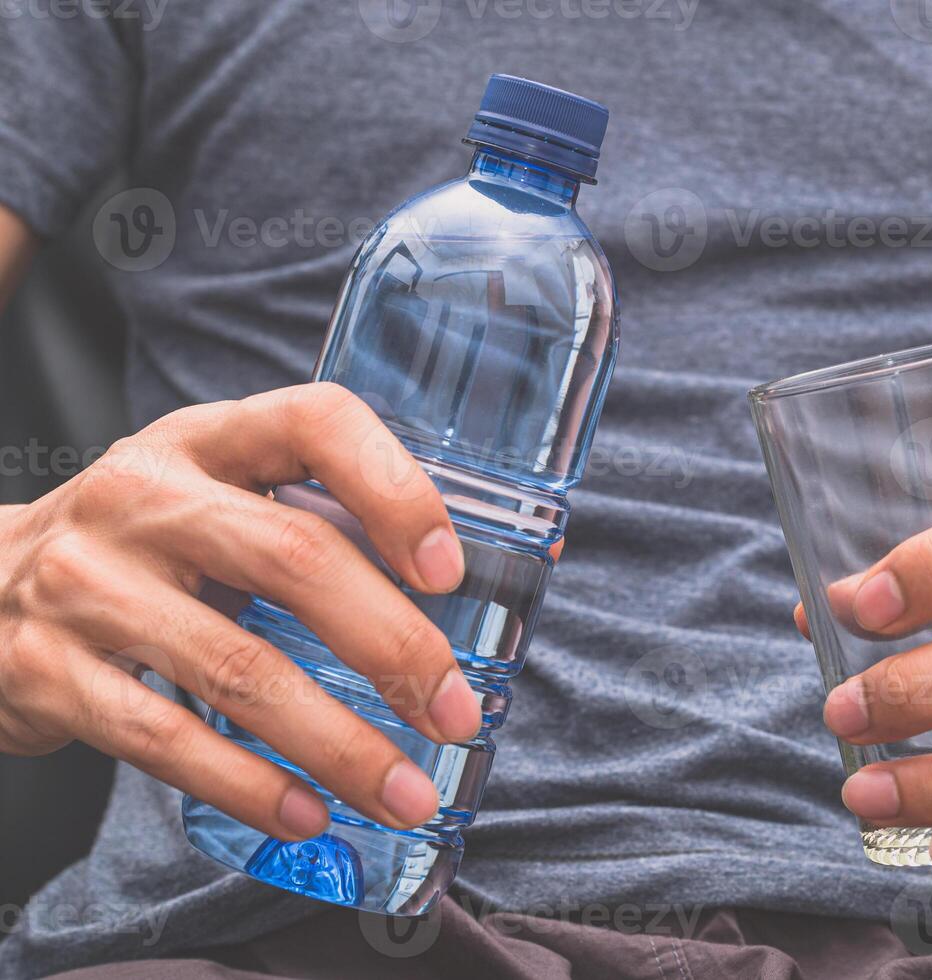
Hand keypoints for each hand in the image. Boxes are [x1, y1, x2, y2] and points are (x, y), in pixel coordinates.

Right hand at [0, 383, 483, 840]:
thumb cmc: (150, 546)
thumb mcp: (224, 499)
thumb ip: (333, 522)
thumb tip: (512, 566)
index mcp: (209, 440)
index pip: (316, 421)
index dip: (396, 487)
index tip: (452, 568)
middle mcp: (145, 495)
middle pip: (294, 559)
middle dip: (394, 645)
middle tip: (456, 712)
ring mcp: (88, 582)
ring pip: (236, 668)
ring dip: (339, 744)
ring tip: (406, 791)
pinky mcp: (50, 670)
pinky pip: (164, 738)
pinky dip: (248, 784)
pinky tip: (310, 813)